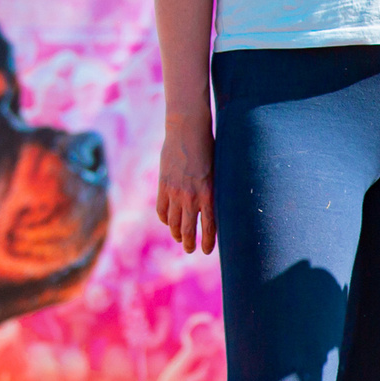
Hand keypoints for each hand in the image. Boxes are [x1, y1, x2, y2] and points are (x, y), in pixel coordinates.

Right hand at [156, 118, 216, 253]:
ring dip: (176, 233)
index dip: (208, 241)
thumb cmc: (209, 147)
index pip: (209, 226)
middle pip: (188, 229)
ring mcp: (175, 191)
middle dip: (189, 243)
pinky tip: (167, 221)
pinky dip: (164, 218)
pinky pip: (162, 209)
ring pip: (173, 222)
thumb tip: (215, 205)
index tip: (206, 251)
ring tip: (179, 239)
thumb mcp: (217, 170)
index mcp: (209, 193)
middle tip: (191, 250)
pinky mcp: (163, 185)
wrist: (188, 129)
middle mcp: (191, 196)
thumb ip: (214, 189)